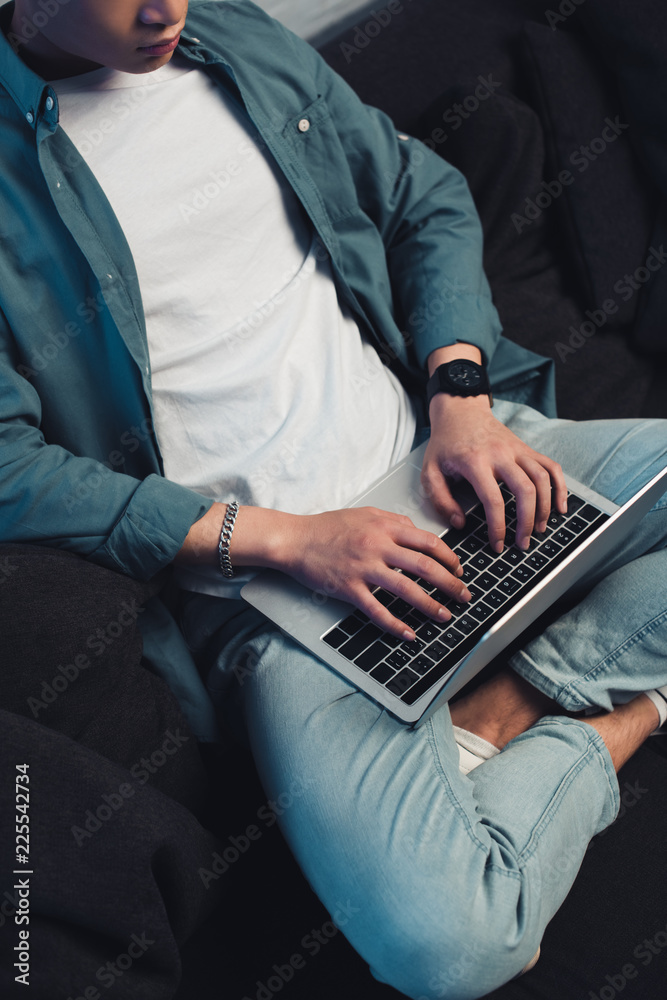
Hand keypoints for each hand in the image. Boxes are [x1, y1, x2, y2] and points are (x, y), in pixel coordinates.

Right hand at [278, 506, 470, 638]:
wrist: (295, 540)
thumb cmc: (328, 527)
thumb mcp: (365, 513)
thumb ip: (394, 522)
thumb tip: (418, 533)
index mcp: (384, 527)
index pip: (427, 542)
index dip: (449, 558)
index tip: (459, 570)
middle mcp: (377, 546)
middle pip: (424, 566)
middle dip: (450, 584)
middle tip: (464, 596)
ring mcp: (363, 569)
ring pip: (406, 589)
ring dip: (430, 605)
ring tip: (445, 615)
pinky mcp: (349, 589)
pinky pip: (377, 610)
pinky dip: (395, 625)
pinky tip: (409, 634)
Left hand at [423, 394, 567, 550]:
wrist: (460, 410)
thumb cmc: (445, 443)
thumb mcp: (430, 471)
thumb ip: (440, 500)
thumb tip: (459, 523)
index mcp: (475, 462)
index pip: (493, 500)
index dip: (498, 527)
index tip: (498, 544)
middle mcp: (500, 454)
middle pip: (526, 490)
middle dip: (528, 522)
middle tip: (523, 543)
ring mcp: (517, 450)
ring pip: (542, 479)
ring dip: (545, 508)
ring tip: (540, 529)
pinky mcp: (526, 448)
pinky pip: (551, 466)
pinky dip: (561, 487)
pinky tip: (561, 506)